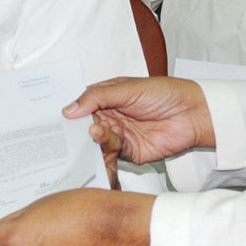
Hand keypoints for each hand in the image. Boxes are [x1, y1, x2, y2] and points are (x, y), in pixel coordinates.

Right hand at [65, 76, 213, 164]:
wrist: (193, 114)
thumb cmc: (165, 93)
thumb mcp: (128, 88)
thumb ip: (98, 97)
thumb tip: (69, 109)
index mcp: (107, 97)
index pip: (81, 105)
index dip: (68, 112)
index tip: (53, 119)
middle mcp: (110, 117)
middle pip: (83, 127)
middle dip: (74, 131)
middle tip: (62, 135)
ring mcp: (118, 135)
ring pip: (94, 143)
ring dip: (91, 141)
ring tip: (95, 134)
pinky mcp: (127, 152)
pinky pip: (109, 156)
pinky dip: (102, 156)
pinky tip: (101, 150)